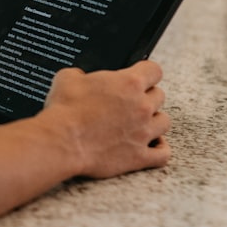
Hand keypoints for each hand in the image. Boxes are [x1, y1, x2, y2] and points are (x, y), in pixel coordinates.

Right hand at [42, 60, 170, 178]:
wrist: (61, 141)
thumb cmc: (64, 109)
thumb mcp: (67, 78)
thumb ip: (81, 74)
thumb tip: (82, 77)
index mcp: (128, 83)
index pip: (154, 70)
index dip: (146, 72)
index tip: (139, 76)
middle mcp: (142, 106)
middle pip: (159, 96)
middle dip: (146, 96)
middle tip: (130, 101)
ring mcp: (144, 132)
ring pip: (164, 122)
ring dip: (153, 121)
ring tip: (140, 123)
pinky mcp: (140, 156)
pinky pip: (163, 154)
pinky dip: (159, 148)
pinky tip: (151, 145)